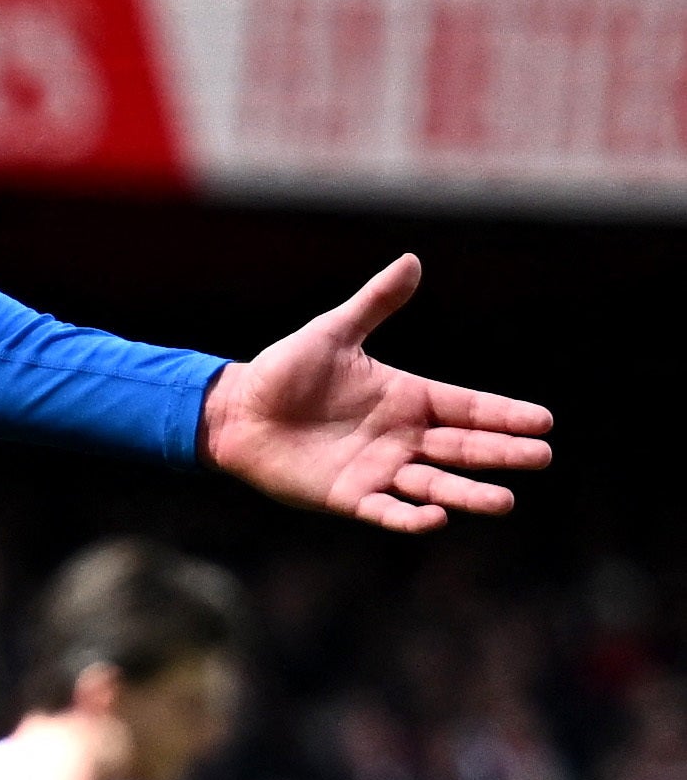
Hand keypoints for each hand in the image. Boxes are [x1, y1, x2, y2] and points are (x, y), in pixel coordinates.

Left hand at [200, 255, 550, 532]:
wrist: (235, 411)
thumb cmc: (284, 371)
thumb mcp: (332, 333)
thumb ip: (374, 303)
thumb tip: (412, 260)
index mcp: (407, 398)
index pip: (468, 407)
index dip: (504, 414)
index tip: (544, 421)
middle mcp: (402, 437)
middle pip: (463, 448)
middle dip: (502, 453)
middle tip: (541, 456)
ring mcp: (380, 469)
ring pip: (436, 485)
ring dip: (469, 495)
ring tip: (506, 501)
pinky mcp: (350, 496)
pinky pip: (386, 512)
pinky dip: (410, 518)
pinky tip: (435, 519)